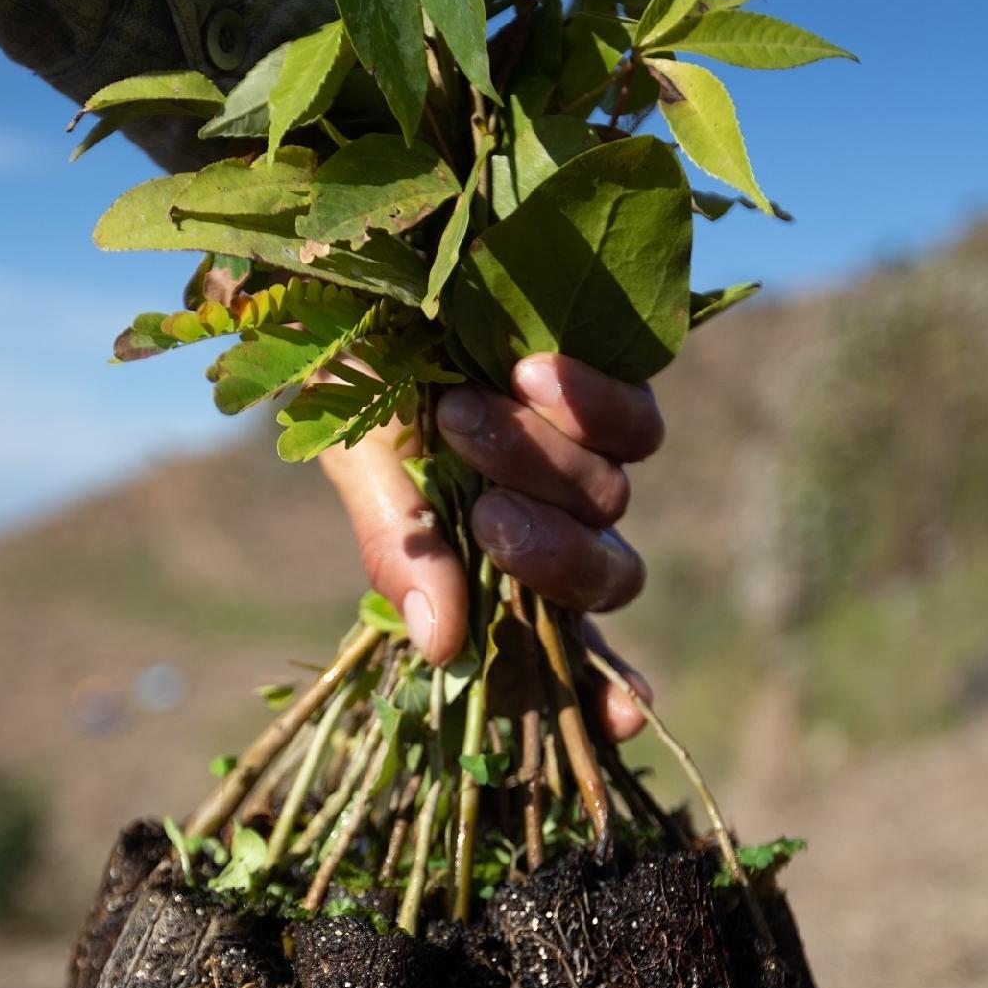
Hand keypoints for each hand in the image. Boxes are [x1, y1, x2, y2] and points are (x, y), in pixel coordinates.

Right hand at [319, 351, 661, 741]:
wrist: (362, 266)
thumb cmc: (352, 385)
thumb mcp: (364, 472)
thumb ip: (402, 552)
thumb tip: (442, 650)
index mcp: (494, 565)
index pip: (567, 656)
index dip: (602, 697)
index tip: (622, 720)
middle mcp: (554, 519)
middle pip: (607, 578)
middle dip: (553, 558)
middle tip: (487, 515)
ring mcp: (589, 454)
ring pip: (613, 499)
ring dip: (544, 466)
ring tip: (462, 413)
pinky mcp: (613, 383)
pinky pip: (635, 421)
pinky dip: (594, 406)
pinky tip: (533, 371)